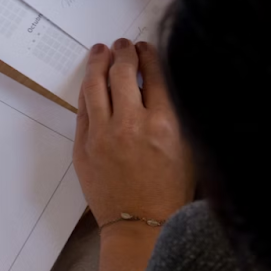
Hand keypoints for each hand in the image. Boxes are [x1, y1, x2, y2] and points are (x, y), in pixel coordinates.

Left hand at [75, 39, 192, 270]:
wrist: (140, 225)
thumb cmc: (170, 190)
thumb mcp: (188, 148)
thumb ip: (176, 113)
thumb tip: (160, 81)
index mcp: (164, 125)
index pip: (155, 74)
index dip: (150, 54)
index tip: (147, 48)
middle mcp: (131, 125)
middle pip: (123, 72)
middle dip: (124, 52)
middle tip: (124, 45)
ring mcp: (102, 135)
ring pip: (95, 85)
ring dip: (98, 62)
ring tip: (101, 51)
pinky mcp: (83, 146)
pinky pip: (83, 107)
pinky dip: (88, 89)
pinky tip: (93, 80)